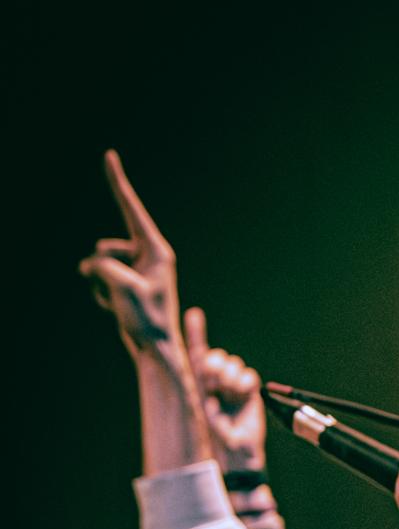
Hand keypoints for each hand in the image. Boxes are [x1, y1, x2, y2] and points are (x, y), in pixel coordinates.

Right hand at [78, 151, 183, 360]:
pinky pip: (101, 280)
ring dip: (102, 286)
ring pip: (99, 265)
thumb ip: (103, 267)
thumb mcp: (125, 289)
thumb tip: (90, 267)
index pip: (131, 210)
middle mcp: (147, 257)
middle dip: (104, 270)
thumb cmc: (149, 321)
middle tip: (125, 294)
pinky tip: (119, 310)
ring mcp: (135, 271)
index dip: (118, 183)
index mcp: (156, 250)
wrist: (155, 350)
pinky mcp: (126, 284)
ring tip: (122, 304)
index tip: (109, 156)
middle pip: (105, 248)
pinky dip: (104, 296)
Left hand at [184, 307, 267, 472]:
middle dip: (216, 366)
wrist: (240, 451)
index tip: (195, 315)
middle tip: (216, 384)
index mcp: (201, 386)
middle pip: (217, 357)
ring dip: (231, 376)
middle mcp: (217, 383)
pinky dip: (245, 382)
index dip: (196, 334)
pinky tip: (244, 394)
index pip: (197, 355)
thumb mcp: (207, 417)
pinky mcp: (250, 391)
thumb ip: (206, 395)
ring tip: (231, 393)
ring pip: (233, 363)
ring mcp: (234, 386)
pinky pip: (249, 374)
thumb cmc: (220, 439)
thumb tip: (205, 369)